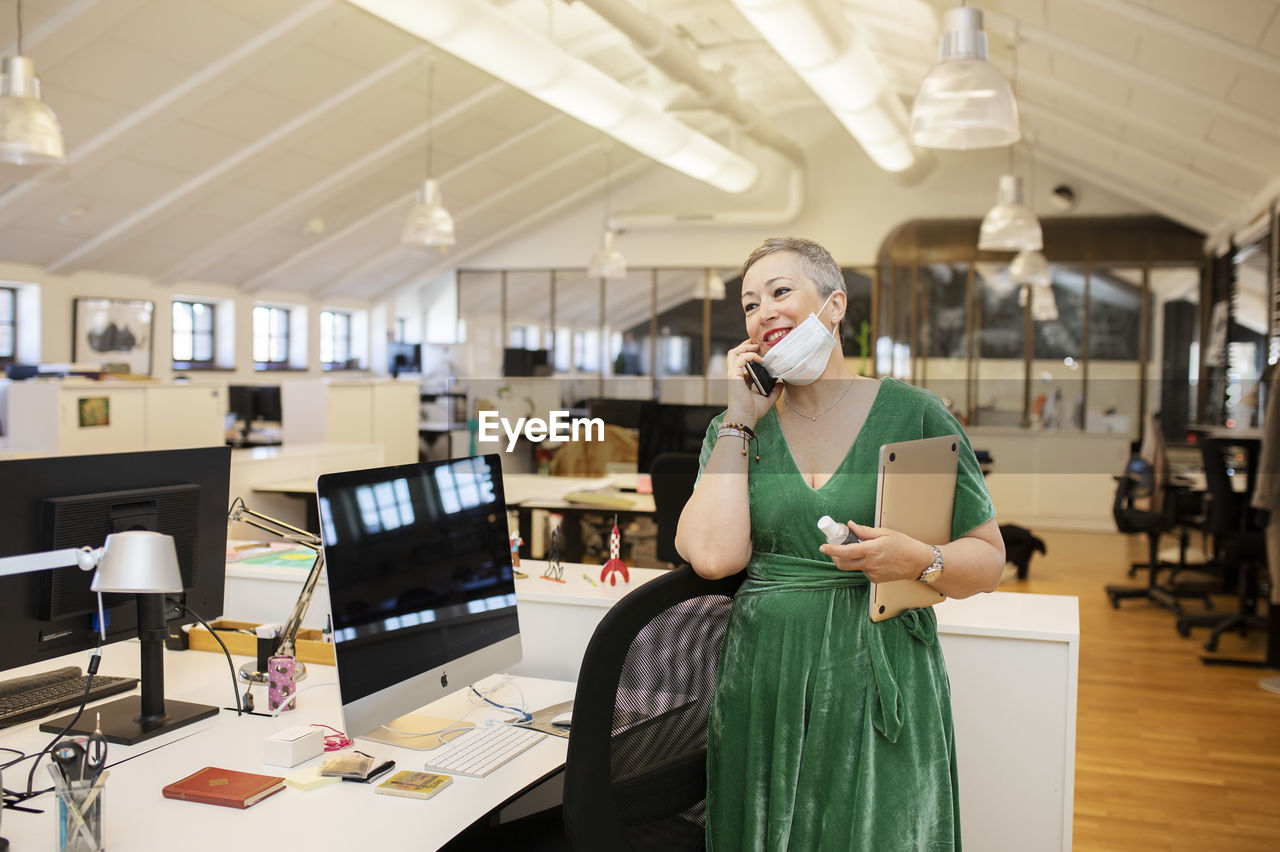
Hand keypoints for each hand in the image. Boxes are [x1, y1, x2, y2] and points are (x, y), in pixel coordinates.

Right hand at [725, 339, 781, 424]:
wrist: (745, 418)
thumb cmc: (752, 412)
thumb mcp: (767, 400)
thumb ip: (774, 392)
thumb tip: (782, 384)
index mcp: (741, 380)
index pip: (742, 362)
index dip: (751, 354)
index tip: (762, 350)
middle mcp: (735, 375)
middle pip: (735, 354)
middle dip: (745, 345)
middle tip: (757, 342)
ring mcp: (733, 375)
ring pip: (734, 353)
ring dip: (745, 347)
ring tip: (757, 346)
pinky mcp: (733, 375)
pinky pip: (740, 359)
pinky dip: (750, 355)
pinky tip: (760, 359)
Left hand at [819, 523, 933, 582]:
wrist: (918, 563)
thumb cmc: (904, 546)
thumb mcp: (885, 533)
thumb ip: (865, 531)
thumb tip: (851, 525)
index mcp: (871, 550)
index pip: (846, 551)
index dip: (832, 550)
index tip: (823, 547)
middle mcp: (870, 564)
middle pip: (843, 564)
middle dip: (835, 557)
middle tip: (835, 549)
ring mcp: (873, 573)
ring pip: (854, 567)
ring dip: (852, 559)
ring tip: (864, 550)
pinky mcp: (876, 580)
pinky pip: (864, 571)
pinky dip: (863, 564)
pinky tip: (875, 559)